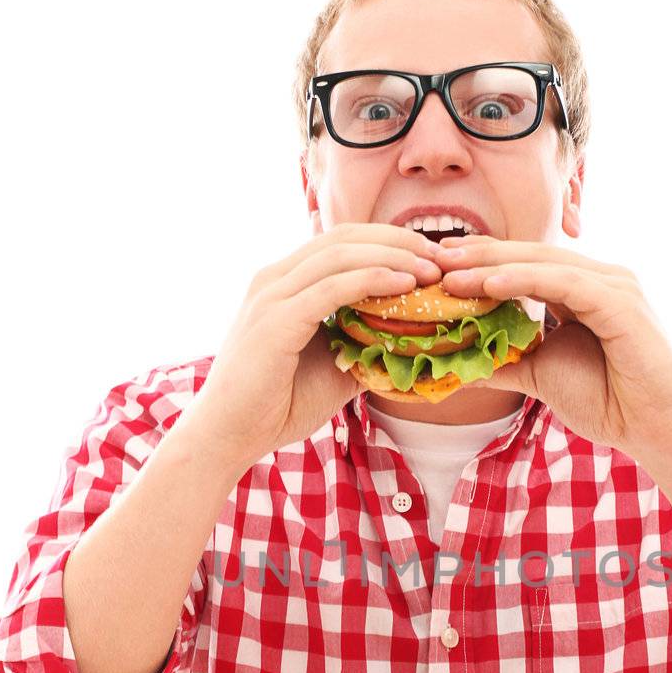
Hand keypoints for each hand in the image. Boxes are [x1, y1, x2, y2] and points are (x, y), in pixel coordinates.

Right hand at [183, 224, 442, 476]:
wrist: (228, 435)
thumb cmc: (276, 405)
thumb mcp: (333, 368)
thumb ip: (363, 346)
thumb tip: (411, 345)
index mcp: (284, 283)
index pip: (343, 242)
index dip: (390, 241)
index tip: (433, 258)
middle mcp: (274, 278)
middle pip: (345, 238)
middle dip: (399, 241)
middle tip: (443, 257)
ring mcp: (271, 295)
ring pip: (341, 255)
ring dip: (393, 256)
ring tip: (432, 269)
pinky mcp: (275, 320)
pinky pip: (332, 287)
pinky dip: (373, 280)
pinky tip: (406, 285)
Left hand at [433, 235, 671, 473]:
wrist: (656, 431)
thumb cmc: (610, 403)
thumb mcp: (542, 376)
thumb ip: (507, 360)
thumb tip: (460, 362)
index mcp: (585, 291)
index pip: (526, 265)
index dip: (482, 260)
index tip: (437, 264)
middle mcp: (601, 280)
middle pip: (530, 256)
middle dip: (479, 255)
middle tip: (432, 257)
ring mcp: (615, 287)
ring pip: (543, 265)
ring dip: (492, 266)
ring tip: (449, 272)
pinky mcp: (622, 303)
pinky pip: (565, 284)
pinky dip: (525, 281)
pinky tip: (489, 285)